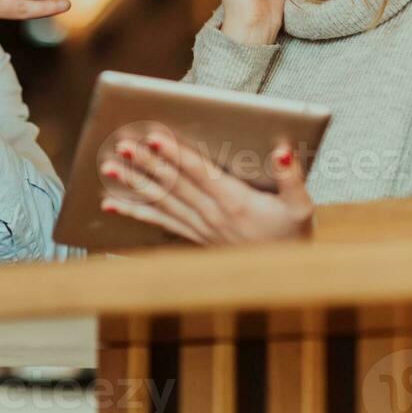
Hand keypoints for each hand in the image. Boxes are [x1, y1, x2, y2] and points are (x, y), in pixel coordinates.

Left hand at [98, 131, 312, 244]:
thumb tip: (281, 150)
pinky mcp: (193, 235)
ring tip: (110, 168)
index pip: (200, 173)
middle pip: (174, 184)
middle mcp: (212, 215)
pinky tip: (110, 203)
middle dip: (147, 164)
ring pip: (161, 201)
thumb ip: (291, 176)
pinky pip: (158, 222)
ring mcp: (199, 227)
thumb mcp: (301, 206)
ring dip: (134, 184)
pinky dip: (134, 211)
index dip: (177, 155)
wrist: (284, 274)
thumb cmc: (293, 234)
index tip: (155, 138)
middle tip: (123, 145)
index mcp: (235, 202)